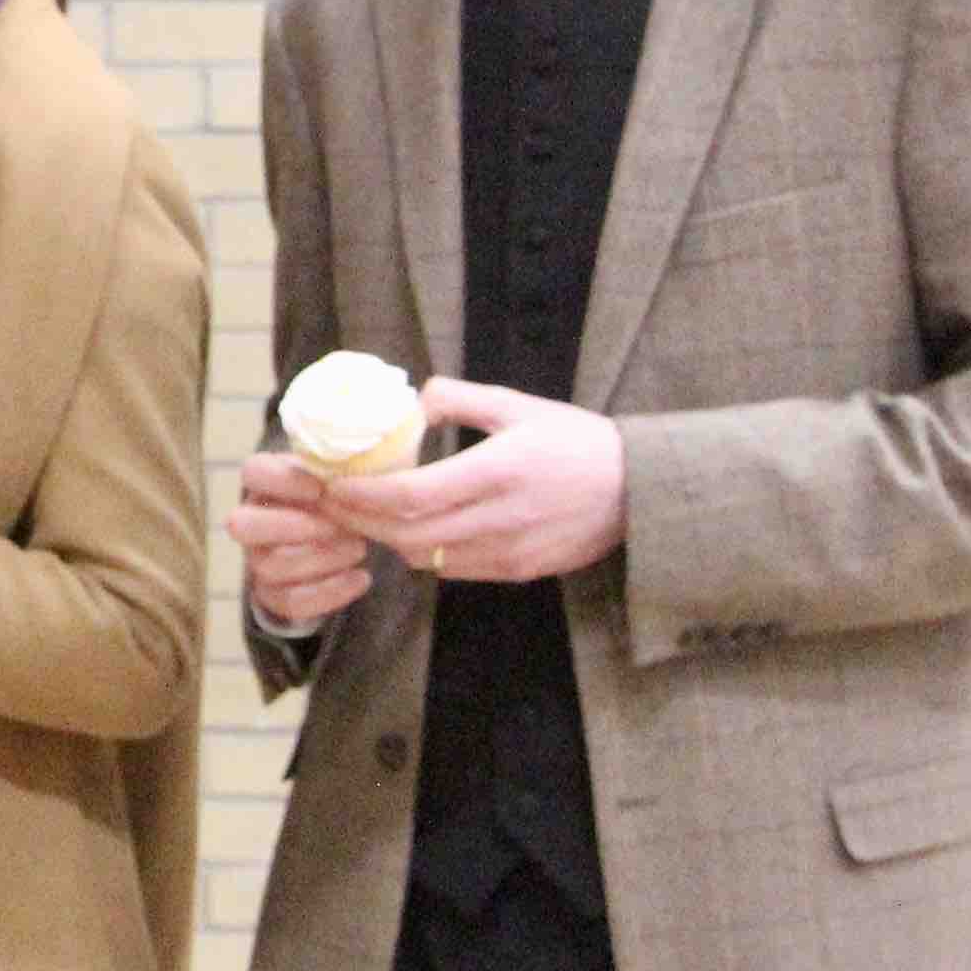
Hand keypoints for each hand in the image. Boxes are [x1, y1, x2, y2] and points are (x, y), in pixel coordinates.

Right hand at [229, 449, 370, 628]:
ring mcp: (259, 559)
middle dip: (292, 527)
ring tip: (359, 548)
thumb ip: (358, 470)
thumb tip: (356, 481)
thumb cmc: (348, 496)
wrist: (349, 537)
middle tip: (337, 526)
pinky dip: (330, 592)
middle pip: (242, 525)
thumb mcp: (355, 474)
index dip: (282, 480)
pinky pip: (290, 601)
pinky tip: (361, 577)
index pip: (253, 472)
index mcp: (268, 482)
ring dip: (322, 559)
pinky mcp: (274, 594)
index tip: (321, 488)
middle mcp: (254, 520)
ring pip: (271, 566)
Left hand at [317, 377, 626, 582]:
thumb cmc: (576, 441)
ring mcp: (509, 551)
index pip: (410, 496)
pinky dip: (424, 552)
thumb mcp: (518, 405)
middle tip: (331, 505)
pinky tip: (414, 530)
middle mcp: (499, 518)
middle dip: (360, 522)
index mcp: (497, 471)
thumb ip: (458, 399)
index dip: (362, 496)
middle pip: (407, 534)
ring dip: (388, 539)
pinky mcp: (518, 571)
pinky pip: (453, 569)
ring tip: (366, 516)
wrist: (639, 490)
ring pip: (425, 557)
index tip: (332, 485)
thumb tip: (412, 401)